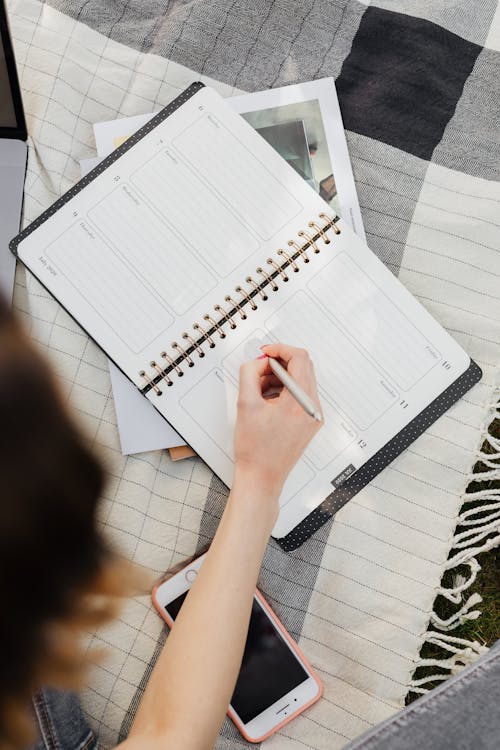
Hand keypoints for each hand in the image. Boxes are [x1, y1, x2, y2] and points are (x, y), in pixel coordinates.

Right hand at [233, 342, 322, 507]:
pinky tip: (267, 401)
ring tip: (258, 391)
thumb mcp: (245, 404)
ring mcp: (314, 416)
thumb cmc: (255, 450)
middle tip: (259, 370)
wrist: (261, 477)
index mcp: (300, 403)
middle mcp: (313, 408)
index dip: (280, 349)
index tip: (266, 352)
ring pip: (301, 380)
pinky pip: (300, 395)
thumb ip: (250, 374)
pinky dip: (284, 391)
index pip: (300, 359)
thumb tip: (259, 362)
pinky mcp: (310, 422)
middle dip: (279, 364)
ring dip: (280, 378)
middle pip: (303, 368)